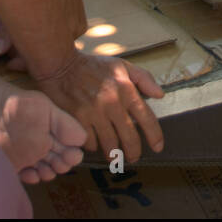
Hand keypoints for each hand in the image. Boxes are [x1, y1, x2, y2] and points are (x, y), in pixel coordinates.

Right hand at [36, 51, 164, 162]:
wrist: (60, 64)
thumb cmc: (92, 66)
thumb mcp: (121, 65)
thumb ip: (143, 78)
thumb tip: (160, 95)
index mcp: (126, 89)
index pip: (147, 119)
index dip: (155, 136)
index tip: (157, 147)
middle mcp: (113, 103)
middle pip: (130, 138)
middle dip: (134, 152)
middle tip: (133, 158)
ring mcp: (94, 112)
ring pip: (110, 145)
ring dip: (113, 153)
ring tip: (113, 155)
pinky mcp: (77, 120)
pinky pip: (90, 143)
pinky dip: (92, 145)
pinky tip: (93, 142)